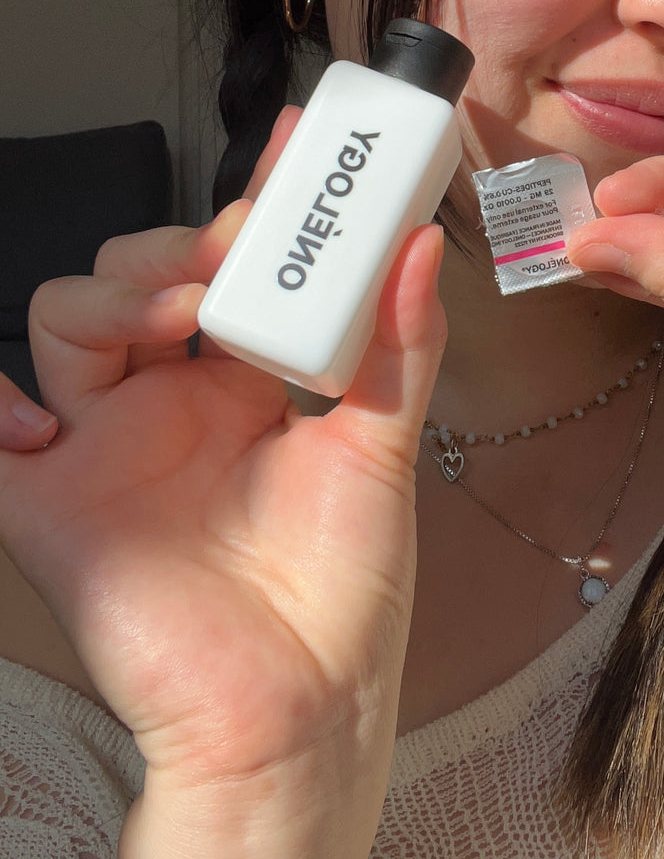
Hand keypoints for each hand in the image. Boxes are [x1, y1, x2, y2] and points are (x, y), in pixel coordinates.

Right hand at [0, 106, 446, 790]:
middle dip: (189, 238)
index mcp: (248, 380)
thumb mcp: (383, 451)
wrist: (299, 714)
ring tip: (184, 312)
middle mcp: (171, 398)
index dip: (262, 200)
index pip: (240, 264)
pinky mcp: (49, 501)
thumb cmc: (341, 595)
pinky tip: (47, 412)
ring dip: (120, 289)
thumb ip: (401, 347)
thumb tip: (420, 247)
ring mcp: (106, 442)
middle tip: (242, 243)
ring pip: (70, 314)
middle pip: (147, 270)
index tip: (302, 144)